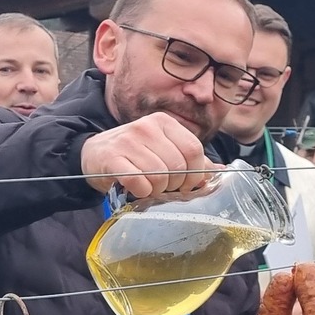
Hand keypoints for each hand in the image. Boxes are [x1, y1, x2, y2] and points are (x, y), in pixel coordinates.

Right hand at [80, 112, 213, 198]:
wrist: (94, 153)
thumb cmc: (134, 155)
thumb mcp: (163, 150)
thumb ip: (190, 160)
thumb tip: (220, 170)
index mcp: (164, 122)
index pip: (194, 150)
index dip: (195, 174)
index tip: (186, 185)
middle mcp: (147, 126)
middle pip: (177, 166)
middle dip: (175, 185)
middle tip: (165, 188)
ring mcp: (128, 140)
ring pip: (159, 176)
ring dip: (157, 190)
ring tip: (149, 188)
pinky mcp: (112, 157)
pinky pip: (137, 181)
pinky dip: (141, 192)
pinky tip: (137, 189)